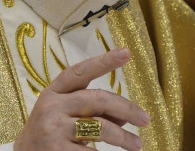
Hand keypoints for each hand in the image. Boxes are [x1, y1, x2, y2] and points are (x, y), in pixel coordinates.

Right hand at [14, 48, 149, 150]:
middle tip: (145, 119)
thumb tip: (125, 117)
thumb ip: (92, 111)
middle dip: (126, 108)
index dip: (104, 61)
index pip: (80, 72)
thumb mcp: (65, 116)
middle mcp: (52, 107)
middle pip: (98, 99)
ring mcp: (53, 129)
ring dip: (123, 138)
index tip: (126, 53)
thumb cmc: (48, 134)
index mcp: (53, 92)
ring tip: (137, 145)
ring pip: (100, 127)